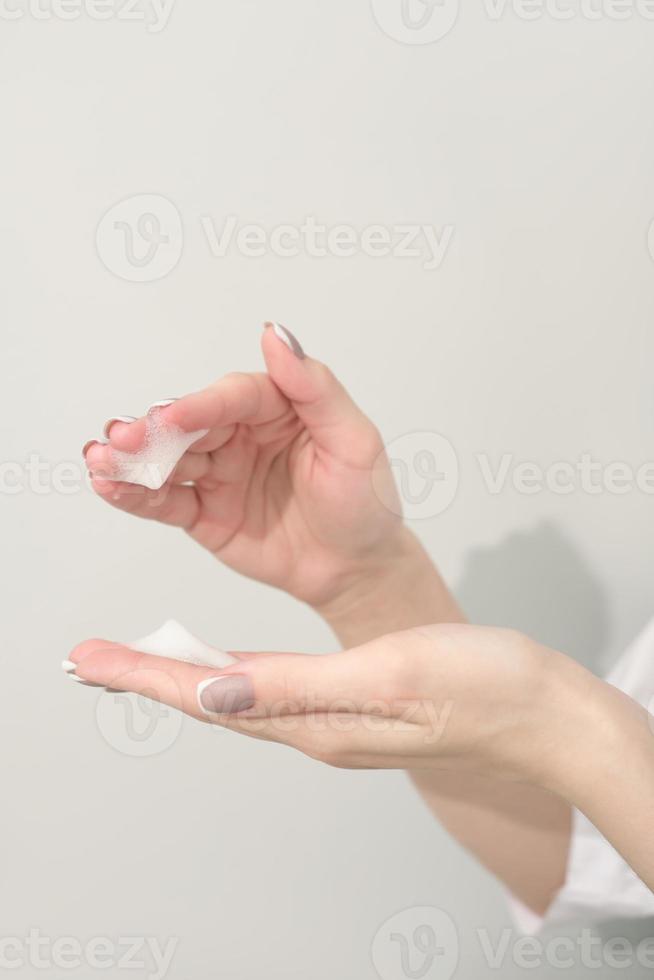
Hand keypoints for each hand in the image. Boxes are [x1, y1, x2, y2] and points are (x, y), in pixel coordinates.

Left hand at [68, 624, 563, 781]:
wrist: (540, 711)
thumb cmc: (479, 688)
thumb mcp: (388, 674)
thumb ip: (298, 686)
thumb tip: (214, 692)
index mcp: (316, 720)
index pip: (208, 695)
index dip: (144, 673)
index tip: (88, 659)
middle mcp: (315, 727)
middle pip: (211, 699)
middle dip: (148, 676)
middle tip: (94, 660)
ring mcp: (334, 721)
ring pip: (237, 695)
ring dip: (184, 674)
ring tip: (143, 659)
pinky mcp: (354, 705)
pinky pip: (271, 690)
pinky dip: (233, 670)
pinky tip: (228, 663)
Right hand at [83, 324, 404, 608]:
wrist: (357, 567)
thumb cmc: (365, 500)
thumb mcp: (354, 440)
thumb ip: (315, 388)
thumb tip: (276, 334)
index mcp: (275, 407)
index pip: (232, 397)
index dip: (200, 405)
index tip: (172, 414)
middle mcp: (240, 435)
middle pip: (188, 426)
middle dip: (151, 431)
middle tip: (122, 437)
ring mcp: (218, 474)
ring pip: (167, 461)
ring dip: (130, 460)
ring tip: (100, 460)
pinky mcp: (203, 513)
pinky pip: (164, 501)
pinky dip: (134, 495)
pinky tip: (108, 486)